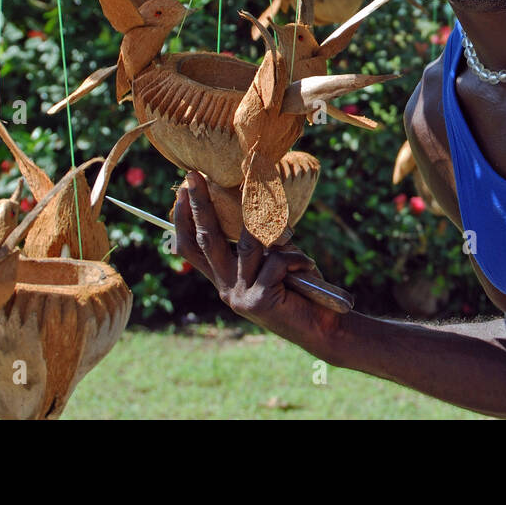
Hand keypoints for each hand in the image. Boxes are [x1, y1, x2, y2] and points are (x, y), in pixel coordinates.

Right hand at [173, 171, 341, 349]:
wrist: (324, 328)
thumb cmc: (301, 288)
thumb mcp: (275, 260)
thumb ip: (260, 242)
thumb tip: (254, 206)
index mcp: (225, 279)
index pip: (192, 248)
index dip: (183, 219)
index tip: (182, 189)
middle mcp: (226, 288)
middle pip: (206, 239)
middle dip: (199, 204)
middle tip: (192, 176)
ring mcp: (240, 296)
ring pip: (248, 245)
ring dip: (271, 231)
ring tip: (289, 230)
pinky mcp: (258, 301)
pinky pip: (277, 262)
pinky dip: (297, 258)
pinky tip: (309, 267)